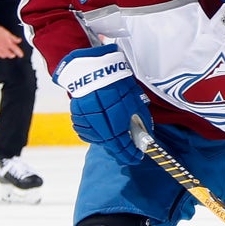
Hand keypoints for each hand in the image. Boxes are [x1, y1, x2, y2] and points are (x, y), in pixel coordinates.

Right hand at [0, 24, 24, 58]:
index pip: (16, 50)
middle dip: (13, 55)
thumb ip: (14, 38)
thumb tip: (19, 40)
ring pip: (4, 56)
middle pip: (10, 55)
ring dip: (6, 55)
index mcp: (8, 43)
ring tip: (6, 51)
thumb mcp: (7, 33)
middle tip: (13, 53)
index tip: (21, 55)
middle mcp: (3, 47)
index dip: (20, 53)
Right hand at [52, 45, 149, 164]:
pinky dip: (94, 134)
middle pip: (109, 144)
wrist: (96, 67)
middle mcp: (99, 122)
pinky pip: (85, 130)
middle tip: (128, 154)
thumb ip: (142, 120)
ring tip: (115, 141)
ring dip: (107, 142)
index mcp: (115, 119)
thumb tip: (147, 135)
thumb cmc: (119, 84)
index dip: (131, 154)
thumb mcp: (136, 101)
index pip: (123, 145)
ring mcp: (86, 118)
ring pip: (96, 138)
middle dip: (120, 151)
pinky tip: (101, 131)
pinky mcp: (77, 113)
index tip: (137, 158)